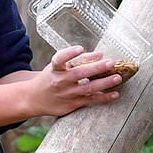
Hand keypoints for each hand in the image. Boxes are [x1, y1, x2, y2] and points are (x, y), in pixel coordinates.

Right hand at [23, 46, 137, 117]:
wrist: (35, 99)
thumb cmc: (51, 78)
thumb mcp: (58, 66)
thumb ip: (78, 59)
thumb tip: (100, 54)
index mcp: (55, 68)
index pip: (60, 59)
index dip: (70, 53)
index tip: (80, 48)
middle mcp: (60, 81)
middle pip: (79, 73)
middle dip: (96, 68)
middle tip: (110, 62)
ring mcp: (67, 93)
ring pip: (88, 88)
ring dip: (104, 83)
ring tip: (117, 77)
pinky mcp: (73, 104)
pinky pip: (91, 100)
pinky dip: (104, 97)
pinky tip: (115, 94)